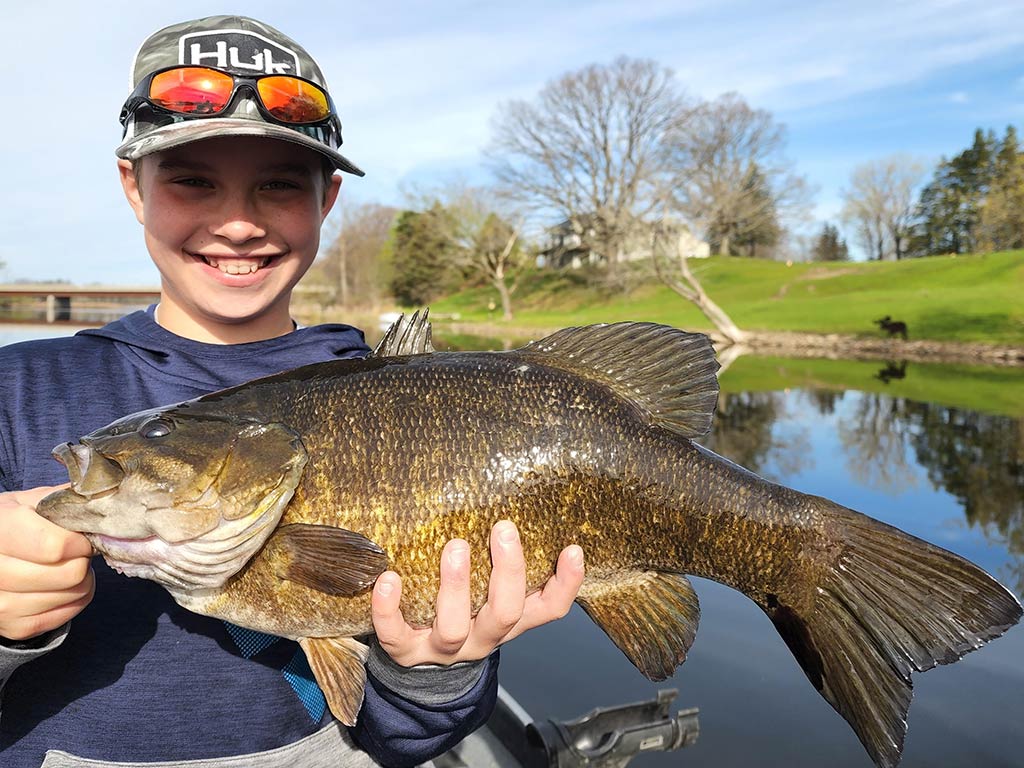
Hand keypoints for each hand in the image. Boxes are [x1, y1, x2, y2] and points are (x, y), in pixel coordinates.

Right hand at [0, 486, 94, 640]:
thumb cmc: (13, 524)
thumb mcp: (30, 502)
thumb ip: (63, 500)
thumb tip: (105, 498)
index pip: (55, 546)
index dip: (79, 541)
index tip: (80, 537)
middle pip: (69, 574)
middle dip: (83, 560)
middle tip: (76, 552)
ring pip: (71, 595)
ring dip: (82, 580)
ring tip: (68, 565)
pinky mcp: (13, 627)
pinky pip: (64, 616)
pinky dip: (75, 599)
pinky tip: (63, 585)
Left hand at [372, 520, 583, 666]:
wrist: (421, 663)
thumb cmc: (463, 609)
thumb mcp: (489, 592)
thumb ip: (501, 560)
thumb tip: (512, 498)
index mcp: (510, 620)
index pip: (549, 609)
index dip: (566, 584)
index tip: (572, 548)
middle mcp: (482, 637)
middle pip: (505, 614)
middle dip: (507, 572)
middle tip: (504, 529)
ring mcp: (443, 648)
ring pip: (454, 627)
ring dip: (455, 586)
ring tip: (455, 547)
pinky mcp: (405, 652)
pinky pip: (396, 635)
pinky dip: (389, 608)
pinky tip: (389, 578)